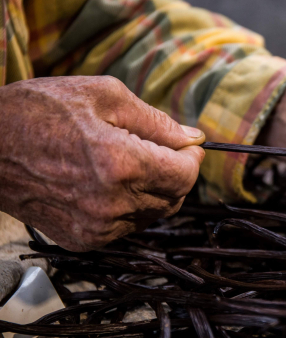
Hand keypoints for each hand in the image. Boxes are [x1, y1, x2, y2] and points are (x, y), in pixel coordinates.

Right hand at [0, 76, 204, 251]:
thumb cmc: (39, 110)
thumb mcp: (104, 95)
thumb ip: (157, 121)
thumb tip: (194, 138)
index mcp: (119, 164)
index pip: (185, 176)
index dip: (191, 158)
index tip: (186, 145)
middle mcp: (110, 204)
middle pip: (174, 198)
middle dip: (174, 172)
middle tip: (155, 148)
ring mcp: (95, 228)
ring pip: (153, 214)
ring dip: (153, 190)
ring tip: (125, 162)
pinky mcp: (82, 241)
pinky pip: (128, 226)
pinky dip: (130, 205)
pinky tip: (107, 183)